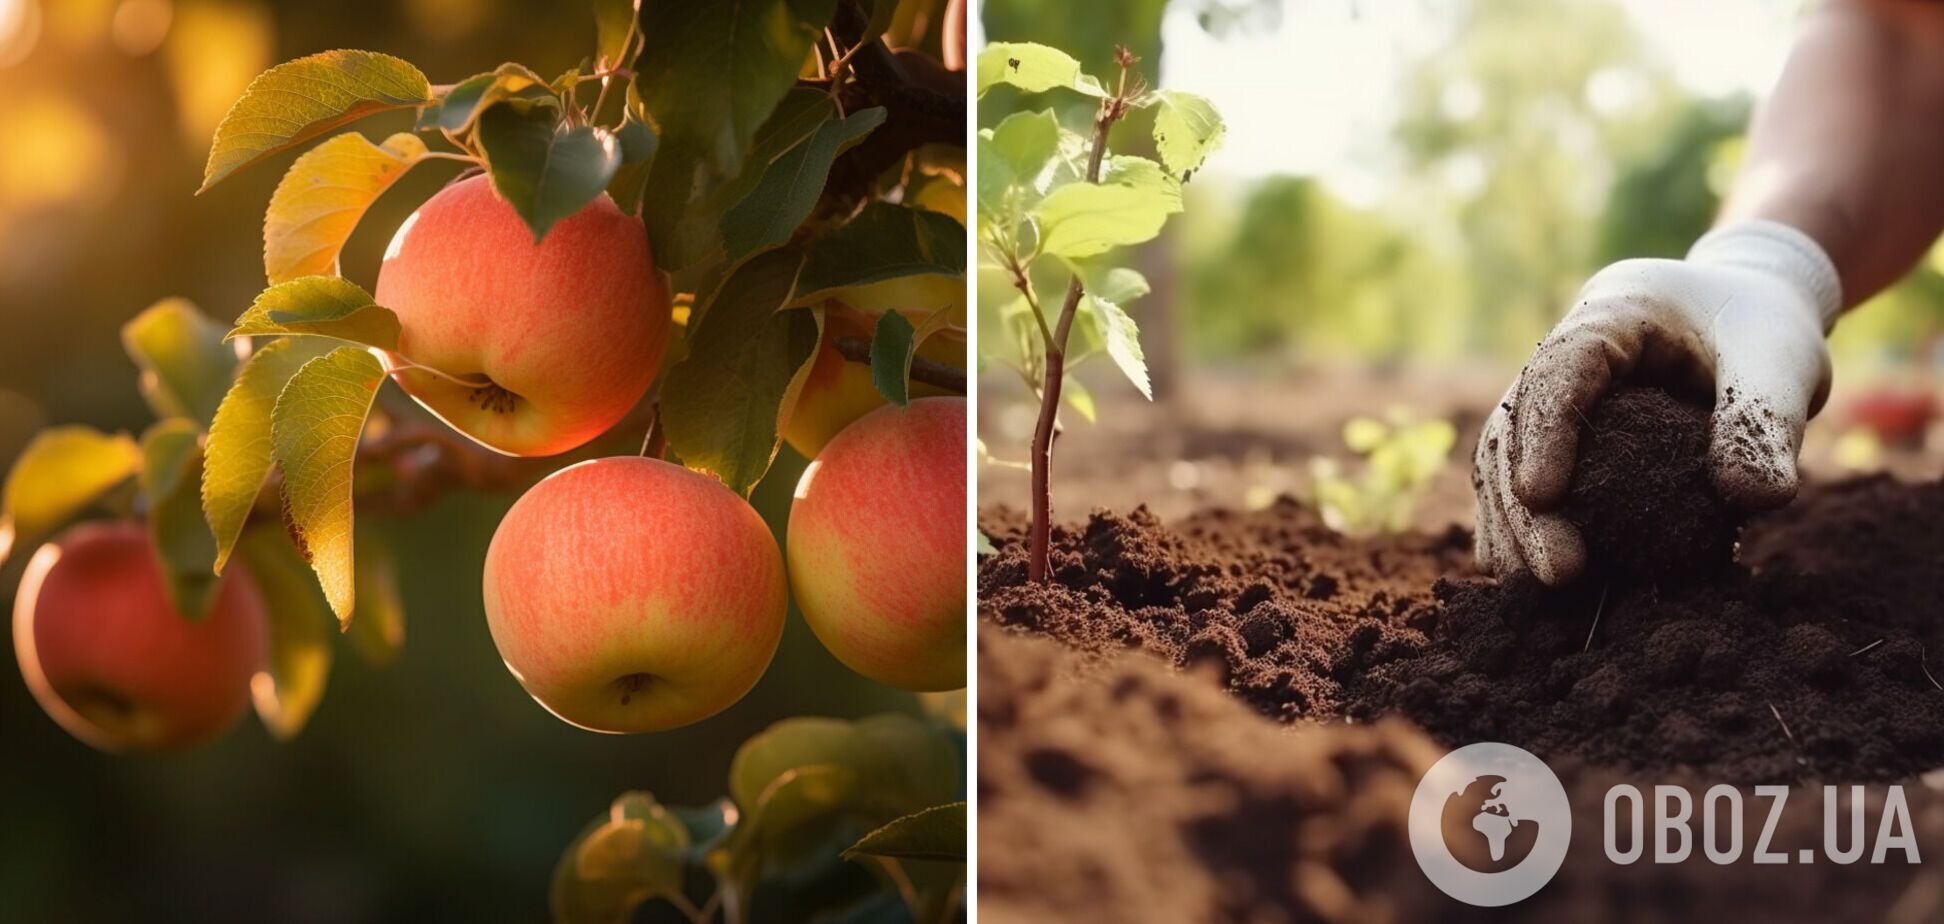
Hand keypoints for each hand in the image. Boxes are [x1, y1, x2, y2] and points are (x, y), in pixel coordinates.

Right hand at [1474, 220, 1840, 584]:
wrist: (1754, 318)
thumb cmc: (1765, 329)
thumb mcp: (1781, 363)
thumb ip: (1766, 422)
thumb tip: (1754, 498)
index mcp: (1614, 313)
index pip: (1558, 368)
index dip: (1543, 430)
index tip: (1543, 496)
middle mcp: (1565, 354)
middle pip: (1513, 424)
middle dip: (1522, 503)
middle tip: (1559, 572)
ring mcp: (1555, 398)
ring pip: (1504, 458)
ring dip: (1513, 524)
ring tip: (1539, 586)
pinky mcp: (1564, 439)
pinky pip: (1524, 482)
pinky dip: (1524, 528)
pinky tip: (1531, 575)